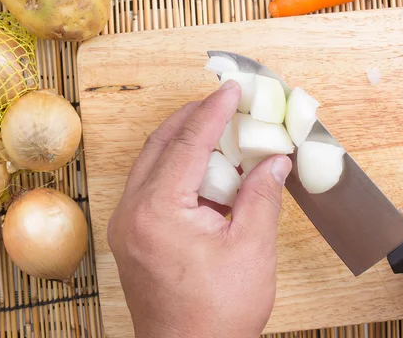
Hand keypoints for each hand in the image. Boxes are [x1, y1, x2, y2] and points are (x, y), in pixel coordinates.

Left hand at [107, 80, 291, 337]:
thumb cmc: (218, 314)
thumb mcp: (251, 249)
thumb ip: (262, 196)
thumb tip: (275, 161)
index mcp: (158, 210)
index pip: (189, 143)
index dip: (214, 111)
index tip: (232, 88)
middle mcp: (132, 212)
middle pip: (161, 145)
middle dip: (193, 118)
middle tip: (222, 103)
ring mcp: (127, 225)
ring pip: (152, 163)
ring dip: (184, 142)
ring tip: (218, 131)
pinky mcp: (132, 237)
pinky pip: (151, 187)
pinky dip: (177, 170)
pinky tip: (205, 170)